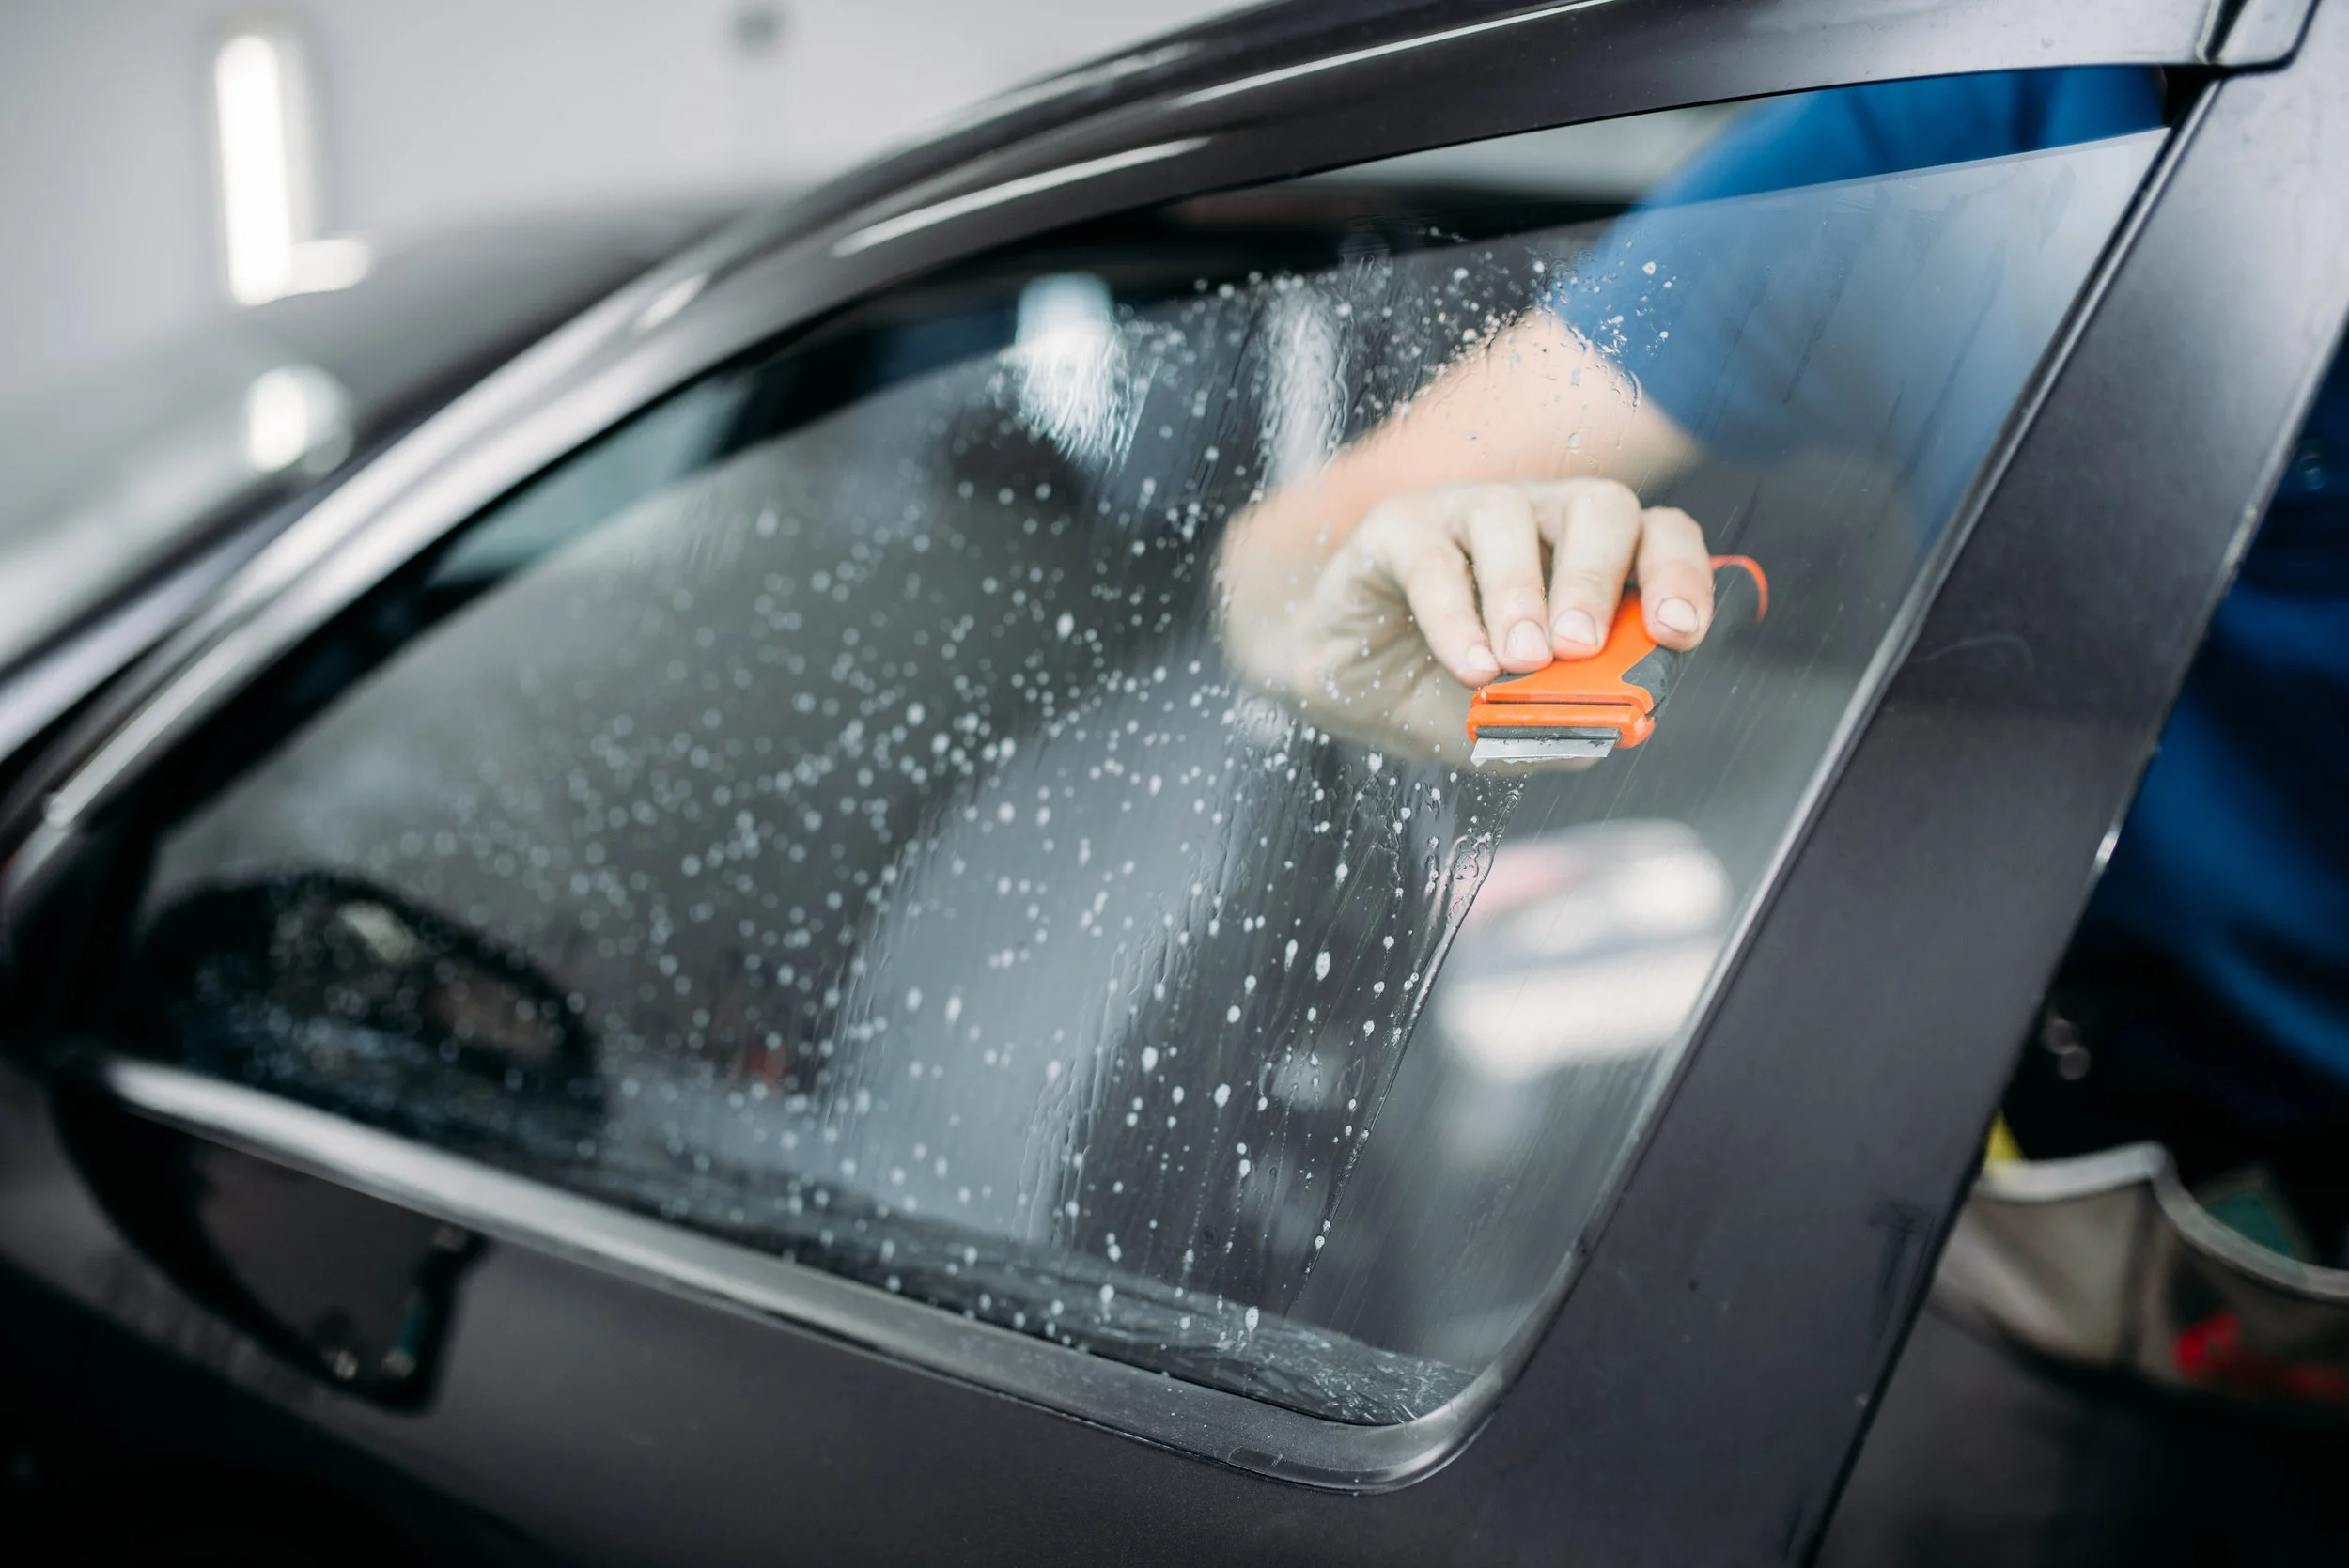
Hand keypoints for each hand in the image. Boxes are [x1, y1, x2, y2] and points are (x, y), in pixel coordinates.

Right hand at [1221, 477, 1713, 762]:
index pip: (1659, 538)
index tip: (1676, 633)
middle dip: (1597, 580)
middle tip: (1582, 647)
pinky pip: (1434, 557)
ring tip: (1518, 663)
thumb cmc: (1441, 689)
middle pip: (1599, 508)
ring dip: (1521, 595)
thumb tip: (1616, 730)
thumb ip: (1562, 726)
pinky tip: (1468, 665)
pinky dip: (1455, 617)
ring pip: (1512, 518)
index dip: (1679, 578)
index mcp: (1588, 561)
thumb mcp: (1511, 724)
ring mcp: (1469, 513)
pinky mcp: (1400, 526)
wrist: (1345, 687)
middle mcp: (1540, 521)